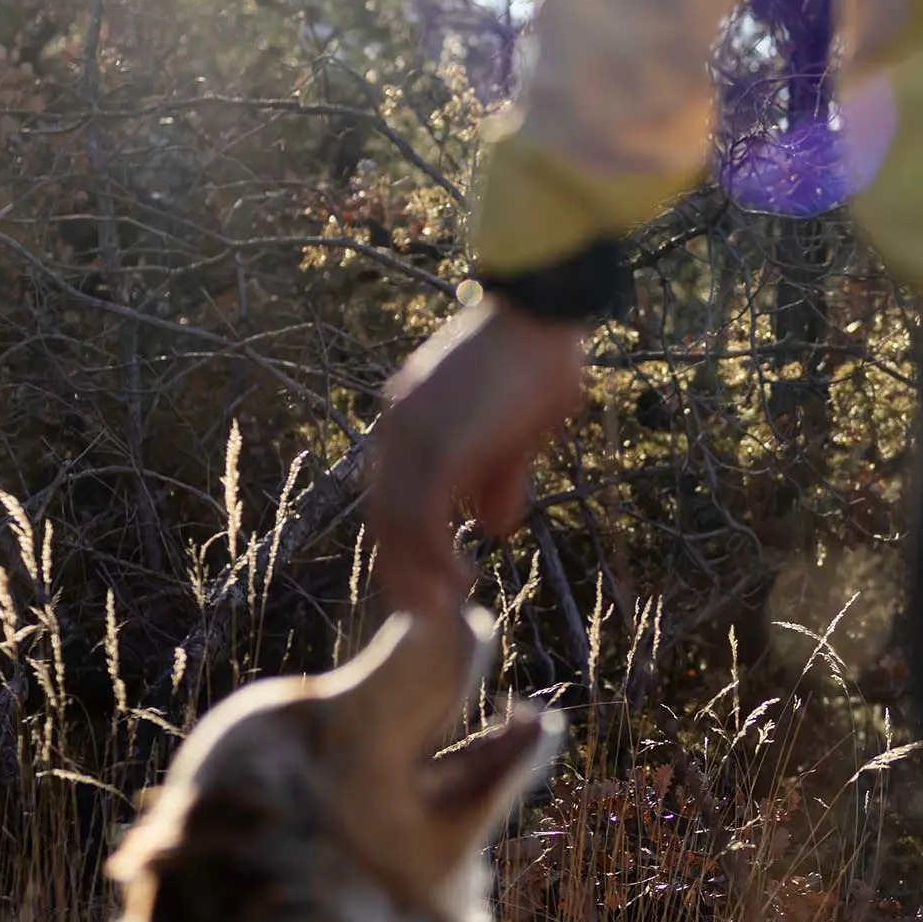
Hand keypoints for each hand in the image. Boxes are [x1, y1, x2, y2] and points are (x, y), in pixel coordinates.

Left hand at [368, 296, 587, 618]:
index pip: (391, 495)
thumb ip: (499, 478)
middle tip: (426, 610)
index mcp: (410, 422)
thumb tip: (491, 527)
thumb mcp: (520, 431)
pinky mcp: (438, 446)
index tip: (427, 581)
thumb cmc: (538, 359)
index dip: (405, 544)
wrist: (540, 311)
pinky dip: (434, 556)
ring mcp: (412, 437)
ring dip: (415, 572)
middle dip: (401, 568)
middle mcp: (398, 430)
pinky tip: (459, 579)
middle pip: (382, 515)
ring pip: (395, 523)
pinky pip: (421, 516)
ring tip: (441, 607)